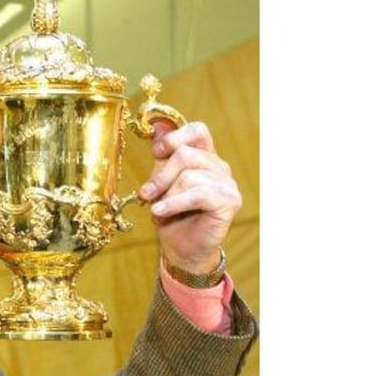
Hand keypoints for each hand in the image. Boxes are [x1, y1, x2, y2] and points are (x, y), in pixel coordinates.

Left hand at [137, 121, 241, 273]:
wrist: (182, 250)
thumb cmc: (171, 217)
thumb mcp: (160, 183)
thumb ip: (162, 157)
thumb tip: (158, 126)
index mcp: (204, 157)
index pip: (197, 130)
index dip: (174, 138)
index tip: (155, 153)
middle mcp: (219, 166)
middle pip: (186, 154)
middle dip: (160, 176)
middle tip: (146, 194)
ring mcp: (227, 183)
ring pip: (189, 175)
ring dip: (166, 195)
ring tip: (158, 210)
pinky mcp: (230, 201)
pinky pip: (198, 193)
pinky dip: (174, 203)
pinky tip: (160, 213)